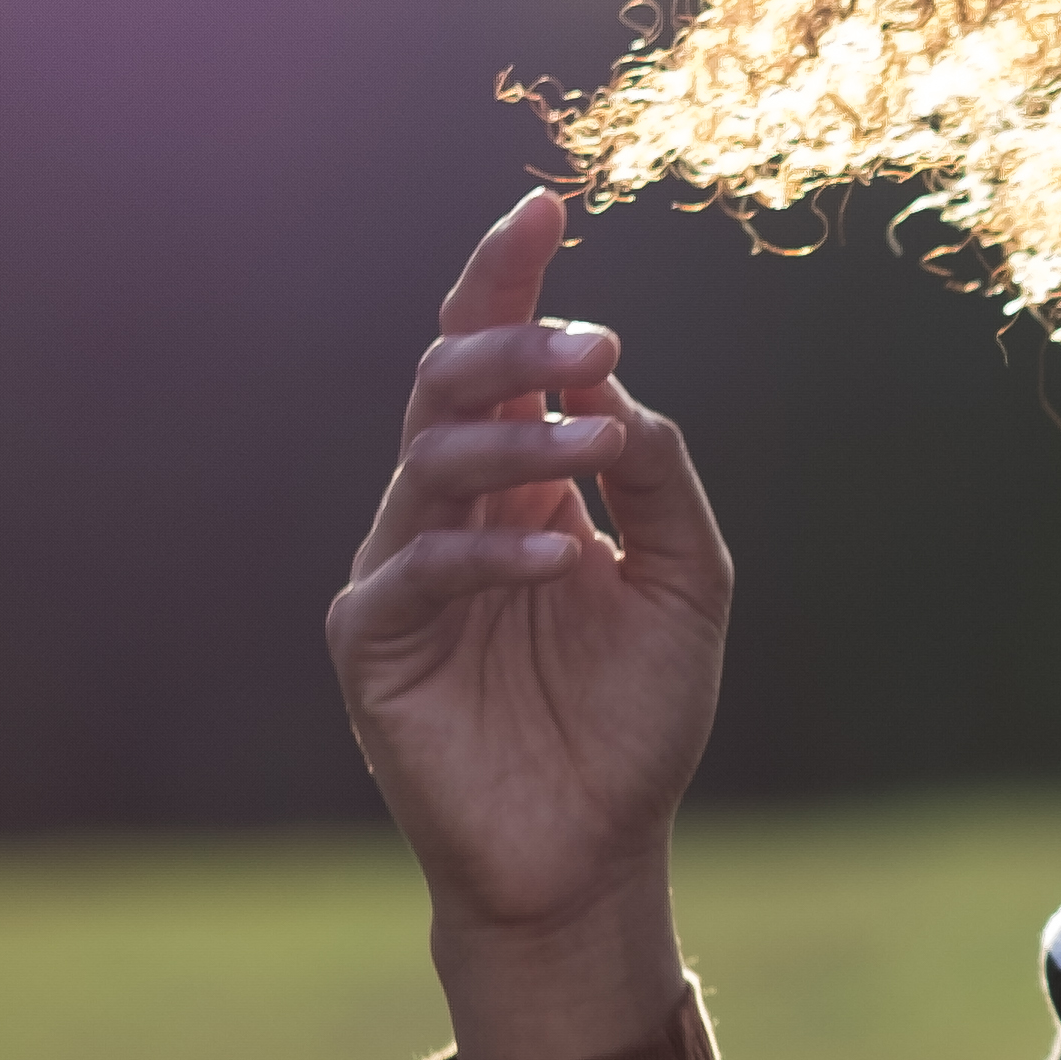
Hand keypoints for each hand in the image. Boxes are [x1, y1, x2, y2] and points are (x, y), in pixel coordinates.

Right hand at [327, 192, 731, 1059]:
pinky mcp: (376, 646)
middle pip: (447, 382)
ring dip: (518, 439)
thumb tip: (615, 385)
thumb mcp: (684, 580)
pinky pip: (417, 571)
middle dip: (516, 346)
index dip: (507, 279)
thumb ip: (659, 478)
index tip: (544, 207)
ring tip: (598, 448)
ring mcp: (403, 572)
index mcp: (515, 478)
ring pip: (429, 458)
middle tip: (596, 344)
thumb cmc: (634, 719)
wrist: (593, 853)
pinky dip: (490, 551)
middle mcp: (448, 508)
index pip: (493, 355)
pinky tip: (561, 556)